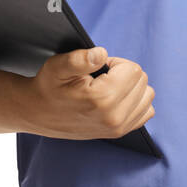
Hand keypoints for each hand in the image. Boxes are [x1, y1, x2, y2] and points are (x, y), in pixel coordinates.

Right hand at [24, 46, 154, 140]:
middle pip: (142, 81)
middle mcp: (114, 117)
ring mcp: (118, 128)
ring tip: (108, 88)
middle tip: (100, 79)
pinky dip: (136, 101)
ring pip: (147, 95)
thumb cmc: (49, 87)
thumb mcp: (57, 66)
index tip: (98, 69)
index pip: (133, 70)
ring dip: (132, 87)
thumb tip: (102, 54)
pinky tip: (117, 99)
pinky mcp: (120, 132)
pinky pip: (146, 111)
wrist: (38, 113)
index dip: (116, 63)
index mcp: (102, 99)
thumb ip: (80, 59)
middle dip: (124, 73)